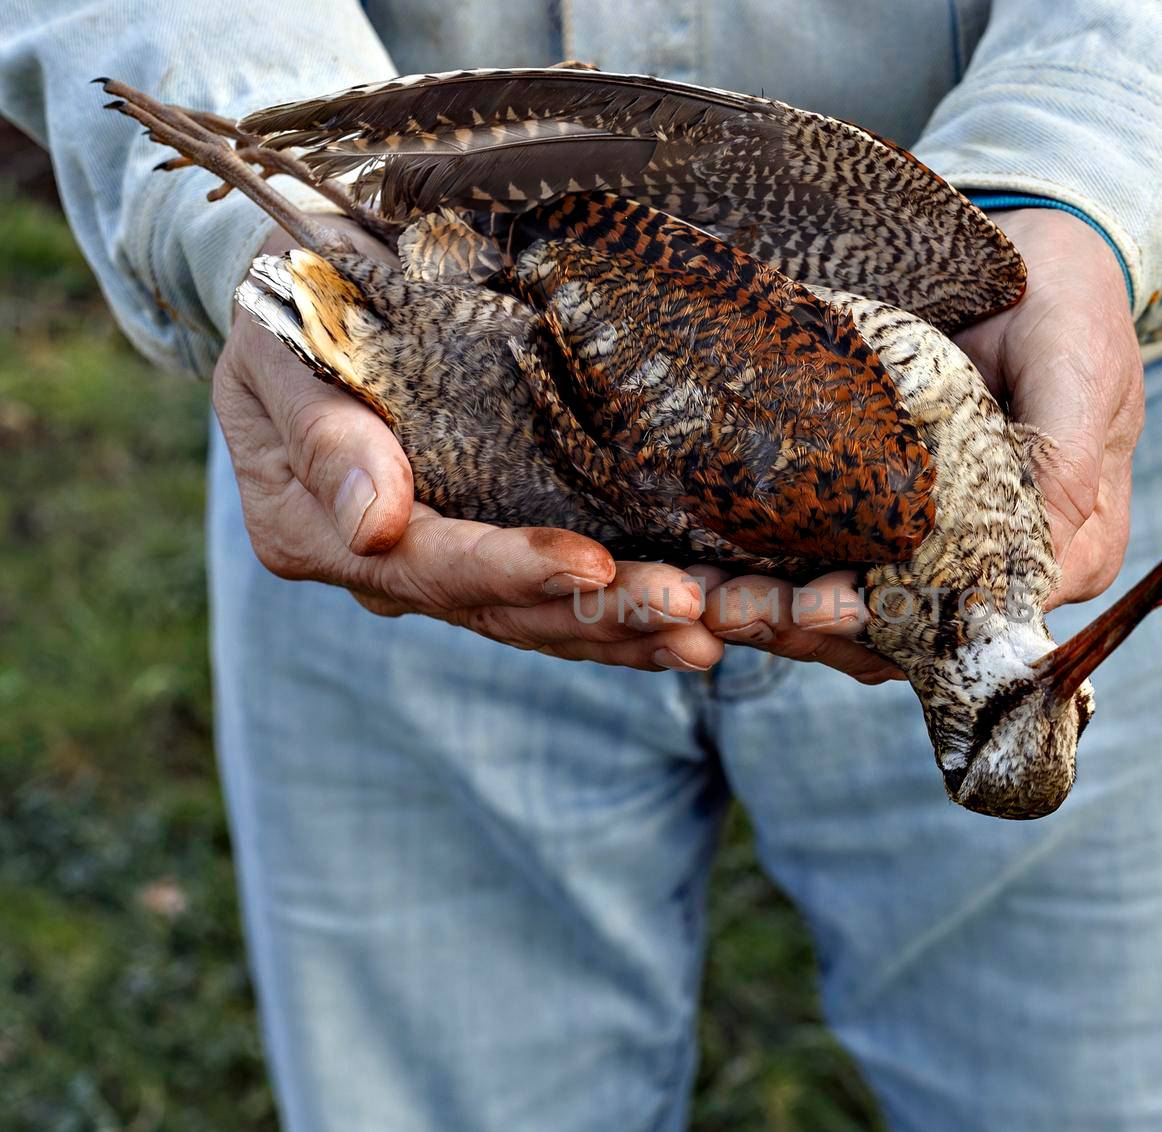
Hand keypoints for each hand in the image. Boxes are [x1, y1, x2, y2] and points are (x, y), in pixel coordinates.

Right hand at [213, 221, 723, 671]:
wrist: (295, 289)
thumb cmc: (287, 298)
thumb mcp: (280, 344)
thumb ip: (323, 433)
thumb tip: (377, 524)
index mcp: (314, 531)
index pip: (428, 567)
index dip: (512, 568)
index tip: (591, 562)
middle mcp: (377, 568)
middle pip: (497, 610)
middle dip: (599, 615)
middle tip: (691, 615)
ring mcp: (432, 570)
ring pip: (535, 621)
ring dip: (624, 633)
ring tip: (706, 635)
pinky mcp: (481, 556)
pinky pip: (551, 603)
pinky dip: (618, 620)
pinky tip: (689, 630)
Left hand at [702, 207, 1144, 678]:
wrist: (1035, 252)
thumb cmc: (1071, 307)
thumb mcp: (1077, 371)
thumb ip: (1065, 464)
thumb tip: (1040, 565)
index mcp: (1066, 554)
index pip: (975, 624)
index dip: (892, 629)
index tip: (818, 609)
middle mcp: (998, 567)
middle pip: (905, 634)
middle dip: (813, 628)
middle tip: (734, 608)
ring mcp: (938, 546)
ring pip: (856, 613)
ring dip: (779, 613)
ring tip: (710, 598)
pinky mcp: (887, 514)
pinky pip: (830, 561)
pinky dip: (772, 572)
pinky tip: (711, 568)